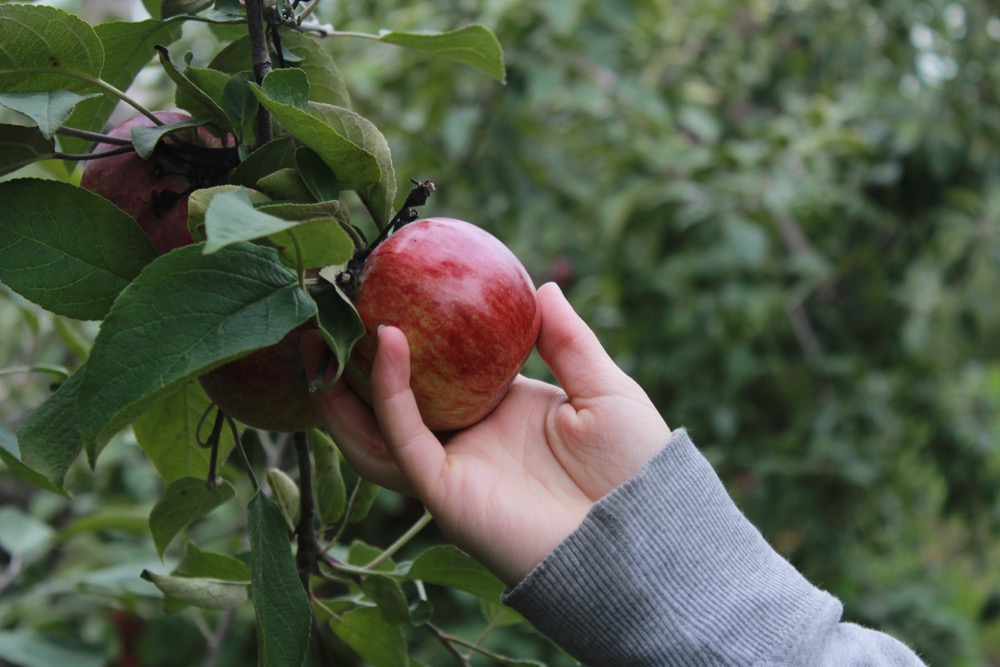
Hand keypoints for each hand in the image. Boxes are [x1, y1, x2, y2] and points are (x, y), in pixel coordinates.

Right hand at [310, 282, 670, 584]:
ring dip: (342, 387)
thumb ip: (568, 341)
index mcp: (500, 414)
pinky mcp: (445, 491)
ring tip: (319, 337)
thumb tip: (542, 287)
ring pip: (376, 429)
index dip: (411, 343)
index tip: (388, 296)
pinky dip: (388, 393)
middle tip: (327, 316)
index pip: (439, 375)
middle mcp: (467, 440)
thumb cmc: (633, 466)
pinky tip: (388, 344)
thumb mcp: (603, 389)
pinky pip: (403, 437)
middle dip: (349, 368)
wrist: (642, 531)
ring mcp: (451, 467)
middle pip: (390, 404)